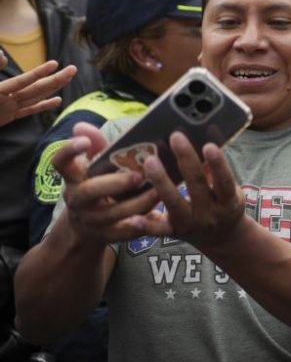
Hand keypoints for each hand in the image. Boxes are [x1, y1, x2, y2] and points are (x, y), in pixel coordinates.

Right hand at [0, 51, 76, 126]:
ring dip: (53, 88)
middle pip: (36, 90)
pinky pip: (30, 110)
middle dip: (56, 79)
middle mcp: (7, 103)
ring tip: (69, 77)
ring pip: (36, 98)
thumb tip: (3, 55)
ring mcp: (9, 111)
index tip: (55, 63)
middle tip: (73, 69)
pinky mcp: (9, 117)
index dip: (38, 72)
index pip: (22, 81)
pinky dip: (44, 104)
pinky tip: (59, 100)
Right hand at [54, 123, 161, 246]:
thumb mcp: (95, 166)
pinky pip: (123, 233)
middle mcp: (77, 199)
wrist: (86, 228)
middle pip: (88, 192)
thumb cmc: (97, 186)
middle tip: (138, 175)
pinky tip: (156, 217)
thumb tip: (81, 126)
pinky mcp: (106, 236)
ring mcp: (90, 220)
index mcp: (73, 178)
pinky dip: (139, 227)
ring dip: (136, 204)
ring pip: (112, 215)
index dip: (69, 151)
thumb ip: (96, 146)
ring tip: (158, 192)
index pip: (61, 162)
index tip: (83, 142)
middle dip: (113, 184)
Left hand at [139, 133, 244, 248]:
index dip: (217, 164)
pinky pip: (159, 230)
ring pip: (174, 203)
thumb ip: (216, 172)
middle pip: (197, 186)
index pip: (224, 181)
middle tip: (175, 137)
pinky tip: (133, 217)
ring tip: (150, 161)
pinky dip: (146, 225)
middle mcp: (210, 214)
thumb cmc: (224, 204)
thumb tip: (206, 140)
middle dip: (186, 160)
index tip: (208, 145)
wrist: (223, 238)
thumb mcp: (229, 191)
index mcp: (228, 201)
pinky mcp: (174, 233)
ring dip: (162, 182)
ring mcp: (191, 224)